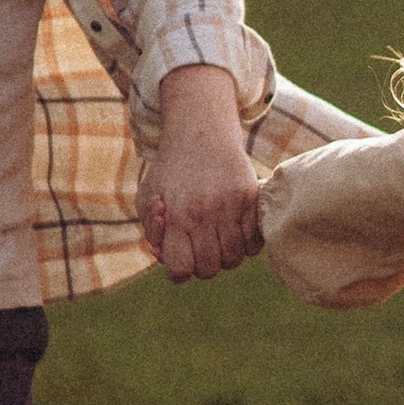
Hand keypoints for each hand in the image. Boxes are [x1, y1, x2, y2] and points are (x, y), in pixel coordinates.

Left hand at [139, 61, 262, 280]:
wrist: (202, 134)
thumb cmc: (171, 172)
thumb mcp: (148, 197)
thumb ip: (152, 232)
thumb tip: (163, 255)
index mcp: (176, 216)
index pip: (180, 270)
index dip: (179, 270)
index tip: (180, 256)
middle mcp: (204, 214)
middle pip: (209, 269)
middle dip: (202, 264)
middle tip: (199, 246)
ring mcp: (231, 207)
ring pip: (235, 259)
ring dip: (226, 255)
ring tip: (217, 239)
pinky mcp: (252, 200)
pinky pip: (255, 243)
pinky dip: (247, 244)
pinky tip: (235, 231)